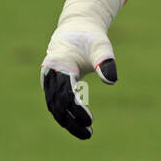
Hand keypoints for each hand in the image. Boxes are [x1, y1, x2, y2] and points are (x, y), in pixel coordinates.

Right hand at [41, 0, 125, 139]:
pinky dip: (64, 113)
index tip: (89, 120)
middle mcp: (50, 73)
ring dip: (67, 120)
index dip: (76, 110)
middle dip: (72, 121)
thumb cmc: (90, 38)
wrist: (76, 27)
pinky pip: (54, 102)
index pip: (65, 95)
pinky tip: (78, 121)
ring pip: (53, 106)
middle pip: (57, 105)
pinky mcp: (51, 82)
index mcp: (61, 64)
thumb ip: (106, 62)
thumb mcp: (101, 47)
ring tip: (86, 132)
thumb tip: (111, 81)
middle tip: (89, 133)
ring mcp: (48, 78)